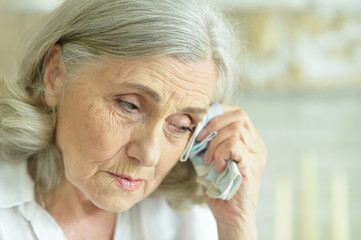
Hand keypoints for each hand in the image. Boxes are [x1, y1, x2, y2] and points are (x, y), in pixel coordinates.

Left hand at [197, 104, 266, 239]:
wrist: (230, 215)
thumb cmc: (220, 187)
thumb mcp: (213, 159)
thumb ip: (210, 142)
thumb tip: (194, 126)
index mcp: (250, 141)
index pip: (237, 113)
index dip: (217, 114)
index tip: (200, 126)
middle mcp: (257, 145)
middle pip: (239, 115)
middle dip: (213, 124)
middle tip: (199, 140)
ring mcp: (256, 155)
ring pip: (235, 129)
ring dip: (214, 143)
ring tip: (208, 160)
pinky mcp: (252, 165)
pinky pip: (234, 145)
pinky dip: (220, 153)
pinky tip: (217, 166)